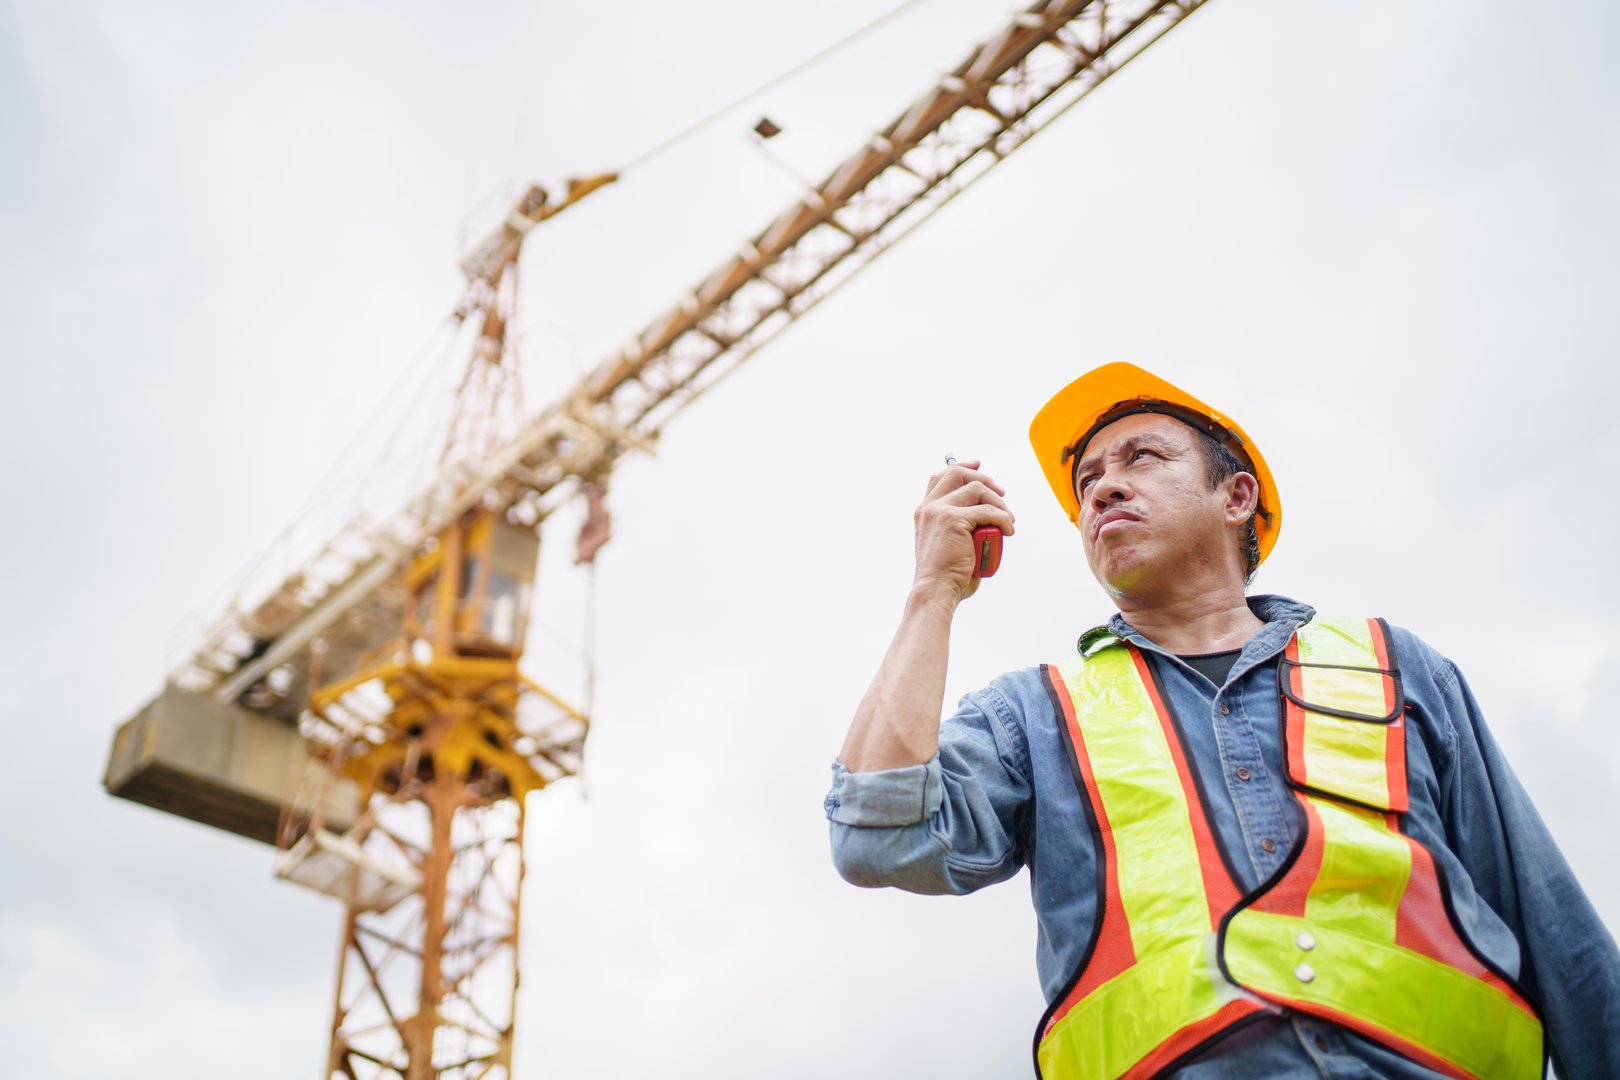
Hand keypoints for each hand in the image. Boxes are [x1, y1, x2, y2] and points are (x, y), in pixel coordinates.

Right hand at [912, 459, 1014, 602]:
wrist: (936, 591)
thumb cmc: (946, 576)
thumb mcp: (948, 544)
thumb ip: (960, 526)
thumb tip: (986, 519)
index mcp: (924, 512)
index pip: (940, 477)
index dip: (961, 466)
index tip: (978, 464)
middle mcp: (929, 508)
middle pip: (957, 473)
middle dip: (984, 478)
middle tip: (1001, 493)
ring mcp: (939, 512)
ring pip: (977, 489)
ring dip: (999, 503)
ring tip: (1008, 521)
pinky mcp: (954, 520)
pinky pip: (988, 511)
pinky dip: (1003, 519)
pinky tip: (1008, 532)